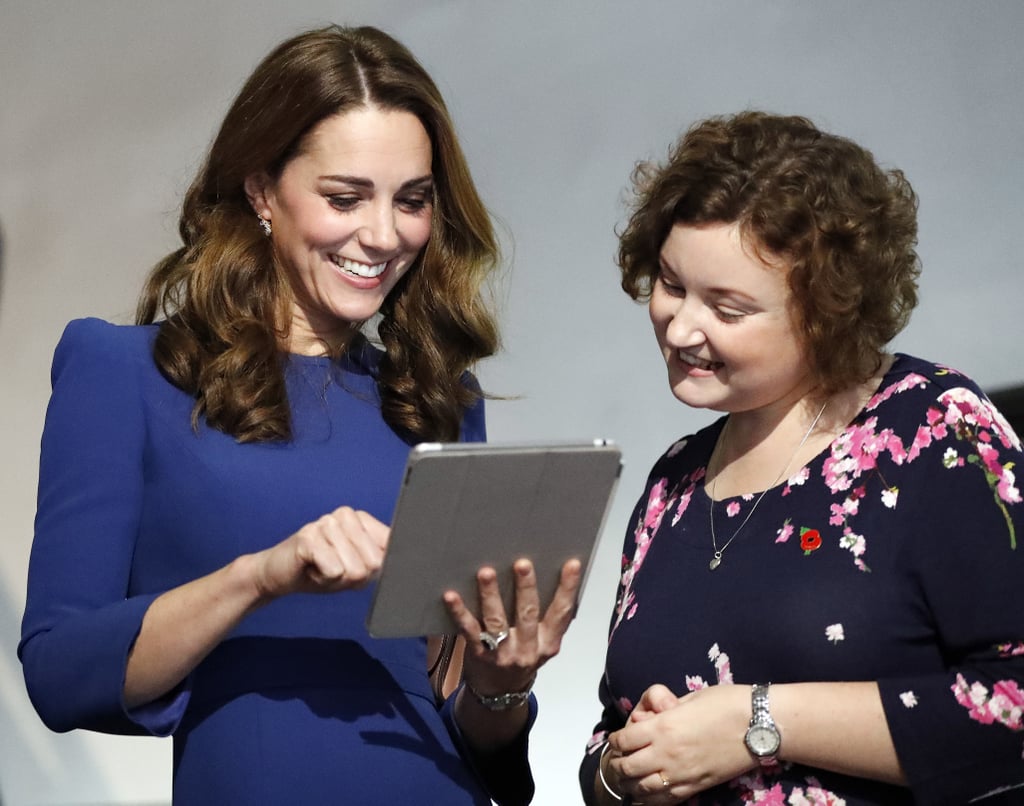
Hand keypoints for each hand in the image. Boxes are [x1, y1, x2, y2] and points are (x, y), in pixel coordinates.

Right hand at [252, 506, 388, 599]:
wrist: (277, 574)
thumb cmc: (320, 571)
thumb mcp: (356, 568)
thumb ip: (379, 561)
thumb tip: (403, 558)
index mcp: (361, 519)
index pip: (390, 548)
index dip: (374, 569)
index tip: (354, 567)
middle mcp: (345, 515)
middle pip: (373, 563)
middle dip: (354, 576)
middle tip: (333, 569)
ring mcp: (326, 523)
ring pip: (353, 569)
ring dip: (335, 579)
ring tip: (320, 568)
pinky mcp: (308, 537)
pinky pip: (333, 570)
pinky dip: (323, 579)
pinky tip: (311, 569)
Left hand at [443, 557, 580, 696]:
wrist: (499, 694)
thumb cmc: (521, 657)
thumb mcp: (541, 643)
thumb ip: (545, 618)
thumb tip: (545, 574)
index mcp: (548, 642)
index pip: (562, 612)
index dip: (568, 588)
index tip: (572, 564)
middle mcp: (528, 649)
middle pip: (528, 614)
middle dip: (526, 587)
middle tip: (523, 563)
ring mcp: (503, 654)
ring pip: (498, 621)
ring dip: (491, 595)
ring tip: (487, 573)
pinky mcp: (479, 654)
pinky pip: (469, 631)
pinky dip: (460, 612)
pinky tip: (452, 596)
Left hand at [606, 684, 755, 802]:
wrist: (759, 725)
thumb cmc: (727, 703)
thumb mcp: (690, 699)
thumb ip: (667, 711)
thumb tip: (654, 717)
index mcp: (663, 726)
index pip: (624, 739)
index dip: (616, 740)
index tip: (617, 739)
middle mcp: (667, 753)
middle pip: (628, 767)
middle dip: (618, 764)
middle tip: (618, 760)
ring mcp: (682, 774)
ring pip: (643, 788)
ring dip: (631, 784)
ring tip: (627, 780)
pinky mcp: (697, 787)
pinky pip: (666, 800)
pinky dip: (651, 799)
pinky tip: (647, 795)